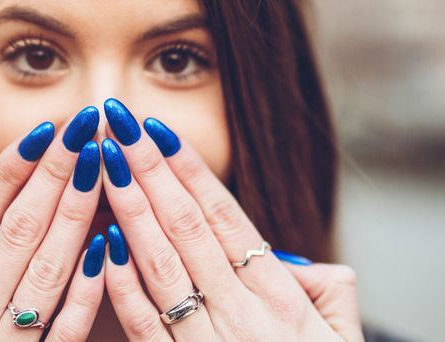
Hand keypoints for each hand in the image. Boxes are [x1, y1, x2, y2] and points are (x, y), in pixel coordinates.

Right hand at [0, 107, 106, 340]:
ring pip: (47, 271)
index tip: (42, 130)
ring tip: (102, 166)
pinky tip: (110, 244)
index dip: (11, 172)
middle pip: (18, 234)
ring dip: (78, 215)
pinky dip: (88, 288)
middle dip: (55, 175)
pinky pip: (65, 331)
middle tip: (85, 126)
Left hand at [100, 99, 362, 340]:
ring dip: (130, 211)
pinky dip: (123, 286)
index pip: (228, 220)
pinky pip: (146, 327)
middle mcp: (243, 313)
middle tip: (119, 124)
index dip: (192, 173)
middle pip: (188, 229)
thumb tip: (295, 256)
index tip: (160, 132)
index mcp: (280, 298)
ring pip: (162, 266)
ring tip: (104, 164)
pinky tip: (103, 244)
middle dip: (150, 172)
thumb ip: (328, 290)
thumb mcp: (341, 340)